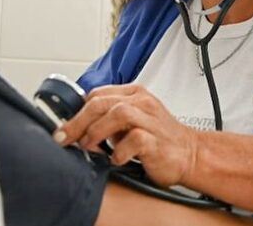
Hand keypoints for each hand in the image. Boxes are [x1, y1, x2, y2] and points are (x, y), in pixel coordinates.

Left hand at [54, 84, 198, 187]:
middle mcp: (142, 102)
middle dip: (77, 121)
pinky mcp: (157, 140)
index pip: (97, 94)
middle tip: (63, 138)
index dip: (75, 111)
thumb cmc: (158, 139)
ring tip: (88, 146)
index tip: (61, 128)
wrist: (191, 154)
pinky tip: (116, 159)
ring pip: (118, 113)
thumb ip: (108, 120)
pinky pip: (135, 139)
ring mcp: (151, 120)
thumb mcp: (132, 121)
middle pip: (102, 102)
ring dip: (96, 131)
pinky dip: (120, 150)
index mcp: (134, 94)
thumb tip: (75, 130)